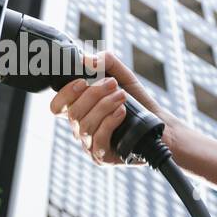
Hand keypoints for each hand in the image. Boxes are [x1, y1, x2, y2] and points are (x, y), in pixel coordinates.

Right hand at [49, 51, 182, 165]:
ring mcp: (90, 144)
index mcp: (80, 111)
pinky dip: (110, 122)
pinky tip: (122, 112)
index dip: (65, 93)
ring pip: (85, 125)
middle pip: (73, 113)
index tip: (83, 81)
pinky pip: (98, 139)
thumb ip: (106, 63)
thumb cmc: (136, 102)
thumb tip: (86, 59)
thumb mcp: (122, 76)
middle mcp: (80, 129)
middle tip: (113, 84)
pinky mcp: (102, 157)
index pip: (57, 107)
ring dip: (105, 106)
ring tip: (122, 96)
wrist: (158, 125)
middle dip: (93, 94)